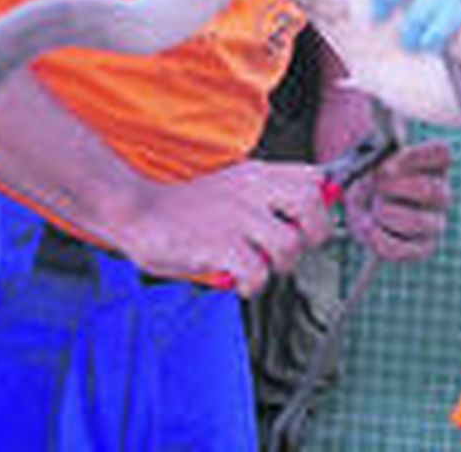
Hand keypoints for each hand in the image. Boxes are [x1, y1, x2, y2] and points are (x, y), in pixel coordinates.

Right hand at [114, 160, 330, 295]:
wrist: (138, 213)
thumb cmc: (185, 209)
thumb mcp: (232, 188)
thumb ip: (268, 195)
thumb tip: (314, 206)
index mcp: (256, 175)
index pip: (313, 177)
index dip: (322, 203)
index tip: (311, 223)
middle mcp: (251, 192)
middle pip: (312, 203)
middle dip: (315, 233)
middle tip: (295, 249)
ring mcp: (237, 218)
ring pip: (289, 244)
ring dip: (280, 266)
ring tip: (259, 268)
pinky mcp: (221, 245)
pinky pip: (258, 272)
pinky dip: (253, 285)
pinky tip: (239, 281)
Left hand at [343, 140, 451, 262]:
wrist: (358, 207)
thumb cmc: (369, 179)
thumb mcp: (368, 163)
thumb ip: (375, 160)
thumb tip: (379, 168)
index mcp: (435, 163)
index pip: (440, 153)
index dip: (413, 157)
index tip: (385, 165)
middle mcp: (441, 193)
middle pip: (429, 190)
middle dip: (392, 188)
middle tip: (373, 187)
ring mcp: (435, 223)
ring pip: (417, 222)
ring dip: (384, 213)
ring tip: (371, 207)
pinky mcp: (422, 248)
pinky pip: (402, 247)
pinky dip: (377, 236)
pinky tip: (367, 225)